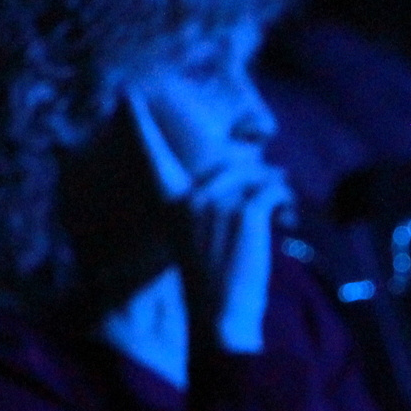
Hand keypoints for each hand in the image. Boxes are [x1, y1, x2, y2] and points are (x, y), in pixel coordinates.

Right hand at [127, 89, 291, 354]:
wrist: (220, 316)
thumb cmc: (212, 283)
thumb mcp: (194, 240)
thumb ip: (207, 209)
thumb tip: (241, 181)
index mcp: (170, 202)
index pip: (153, 156)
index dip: (140, 124)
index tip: (126, 93)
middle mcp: (189, 196)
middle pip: (229, 163)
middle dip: (254, 176)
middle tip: (271, 191)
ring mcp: (216, 202)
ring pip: (255, 174)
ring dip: (273, 186)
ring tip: (279, 206)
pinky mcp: (245, 211)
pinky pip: (274, 190)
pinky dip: (285, 201)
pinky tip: (284, 217)